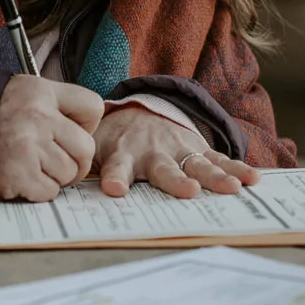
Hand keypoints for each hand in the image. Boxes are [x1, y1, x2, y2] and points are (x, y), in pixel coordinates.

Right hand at [0, 76, 103, 202]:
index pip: (93, 107)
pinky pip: (49, 192)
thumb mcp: (25, 93)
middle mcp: (37, 117)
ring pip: (69, 173)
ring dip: (54, 176)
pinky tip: (21, 177)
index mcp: (41, 92)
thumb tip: (90, 127)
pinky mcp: (18, 175)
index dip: (85, 124)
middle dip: (74, 160)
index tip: (69, 132)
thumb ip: (59, 103)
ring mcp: (27, 147)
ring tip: (32, 166)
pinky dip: (38, 190)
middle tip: (54, 160)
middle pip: (86, 148)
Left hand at [93, 107, 258, 198]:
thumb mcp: (93, 150)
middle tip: (188, 191)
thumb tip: (52, 186)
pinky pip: (218, 159)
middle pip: (164, 169)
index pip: (115, 167)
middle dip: (175, 181)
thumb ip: (82, 169)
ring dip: (215, 176)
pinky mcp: (196, 149)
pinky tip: (253, 179)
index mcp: (122, 155)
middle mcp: (152, 152)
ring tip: (231, 188)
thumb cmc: (112, 141)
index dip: (114, 177)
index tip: (113, 189)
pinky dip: (236, 168)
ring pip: (197, 164)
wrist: (136, 113)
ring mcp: (177, 149)